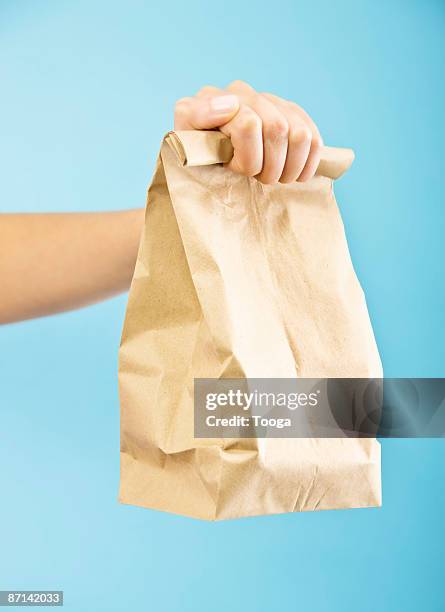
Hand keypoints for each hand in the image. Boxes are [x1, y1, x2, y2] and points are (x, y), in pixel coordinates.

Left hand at [174, 80, 322, 183]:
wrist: (209, 167)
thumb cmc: (197, 162)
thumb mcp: (185, 146)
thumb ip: (196, 118)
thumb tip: (231, 105)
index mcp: (211, 99)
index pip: (249, 125)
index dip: (248, 158)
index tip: (234, 169)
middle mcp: (241, 92)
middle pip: (277, 130)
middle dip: (270, 166)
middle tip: (258, 179)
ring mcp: (268, 101)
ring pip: (299, 135)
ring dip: (290, 166)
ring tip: (275, 177)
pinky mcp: (290, 113)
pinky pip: (312, 136)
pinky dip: (308, 161)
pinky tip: (294, 173)